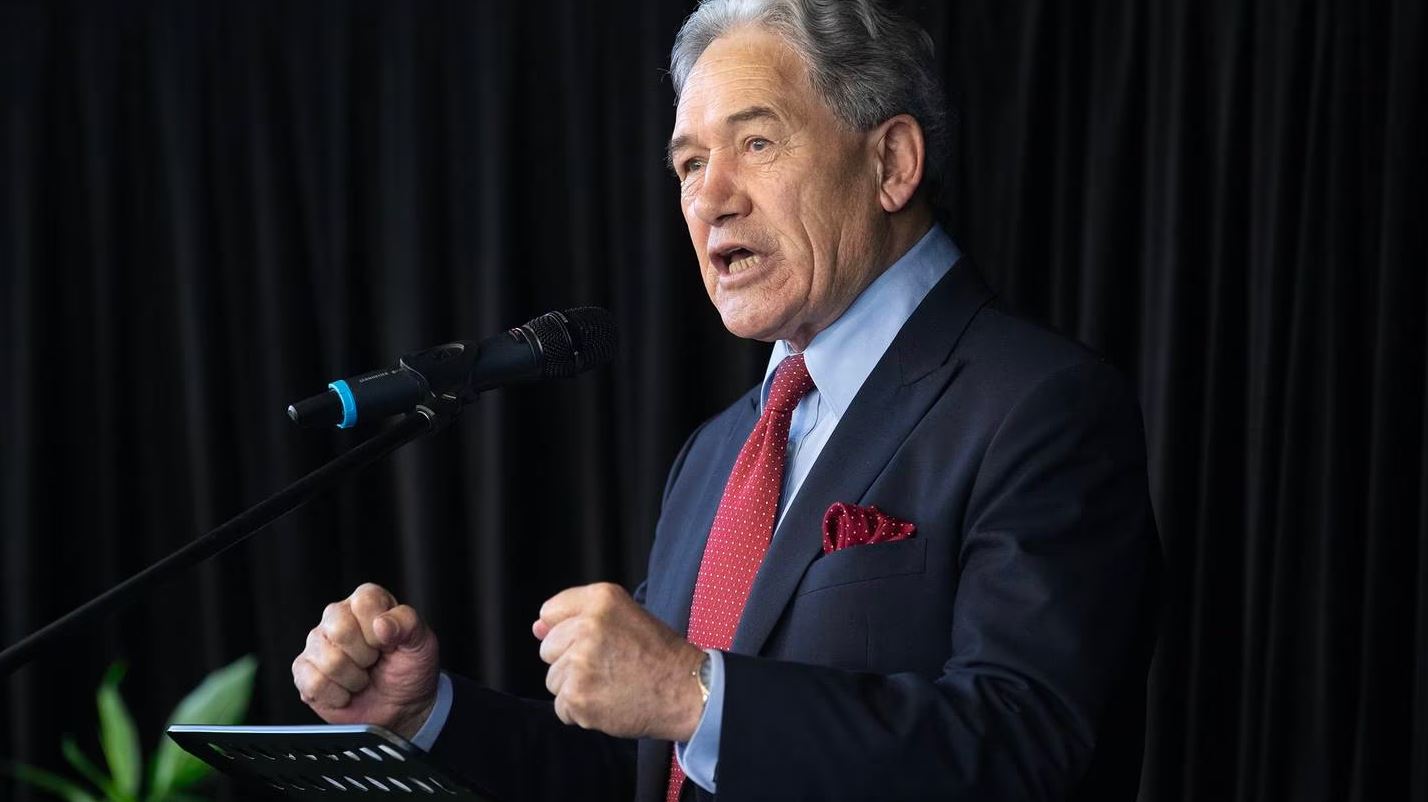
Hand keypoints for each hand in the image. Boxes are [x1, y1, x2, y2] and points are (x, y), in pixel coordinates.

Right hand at [291, 583, 439, 739]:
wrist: (400, 707)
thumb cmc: (409, 668)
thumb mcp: (421, 643)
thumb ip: (408, 624)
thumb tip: (382, 623)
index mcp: (366, 602)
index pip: (364, 602)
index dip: (380, 629)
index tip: (389, 643)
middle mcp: (337, 617)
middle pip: (340, 629)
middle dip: (366, 656)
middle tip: (374, 661)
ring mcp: (317, 644)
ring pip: (328, 660)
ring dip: (354, 679)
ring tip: (362, 677)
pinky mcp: (304, 671)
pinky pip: (314, 683)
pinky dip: (338, 695)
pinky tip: (346, 691)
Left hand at [534, 582, 706, 741]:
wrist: (687, 691)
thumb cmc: (659, 655)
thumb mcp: (625, 617)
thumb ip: (578, 617)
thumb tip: (536, 628)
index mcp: (600, 599)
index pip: (550, 612)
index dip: (568, 631)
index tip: (592, 642)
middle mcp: (587, 626)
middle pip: (548, 649)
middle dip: (570, 662)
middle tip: (608, 665)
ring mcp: (580, 662)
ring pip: (553, 680)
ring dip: (576, 688)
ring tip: (611, 684)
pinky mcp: (578, 695)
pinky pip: (561, 707)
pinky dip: (581, 712)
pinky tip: (609, 702)